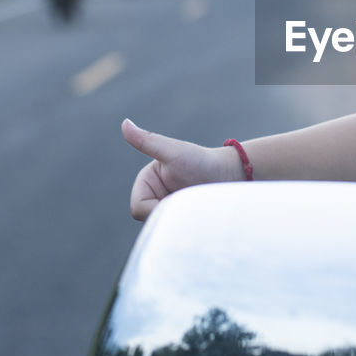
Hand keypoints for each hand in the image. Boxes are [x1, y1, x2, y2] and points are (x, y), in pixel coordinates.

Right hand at [122, 119, 241, 220]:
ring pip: (163, 228)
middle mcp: (153, 197)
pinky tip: (199, 217)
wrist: (230, 175)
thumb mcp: (174, 152)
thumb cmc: (202, 160)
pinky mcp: (180, 218)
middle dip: (169, 215)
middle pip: (150, 220)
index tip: (176, 198)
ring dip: (179, 221)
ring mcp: (167, 209)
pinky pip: (176, 233)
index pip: (139, 207)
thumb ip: (148, 141)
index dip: (156, 207)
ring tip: (196, 208)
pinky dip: (185, 228)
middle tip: (191, 202)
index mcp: (146, 182)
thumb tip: (124, 123)